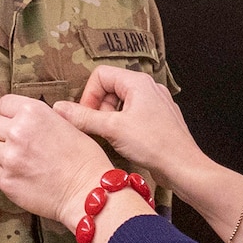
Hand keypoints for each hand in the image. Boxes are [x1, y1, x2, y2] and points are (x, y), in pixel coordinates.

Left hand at [0, 95, 111, 227]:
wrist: (89, 193)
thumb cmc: (86, 159)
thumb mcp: (68, 124)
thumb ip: (42, 118)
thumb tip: (26, 117)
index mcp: (33, 112)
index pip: (3, 103)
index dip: (10, 113)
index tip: (16, 120)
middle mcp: (17, 131)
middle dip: (2, 131)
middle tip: (18, 142)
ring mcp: (8, 157)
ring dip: (4, 152)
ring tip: (24, 160)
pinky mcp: (5, 180)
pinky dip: (8, 171)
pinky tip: (26, 175)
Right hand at [53, 66, 206, 194]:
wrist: (183, 166)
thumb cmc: (154, 144)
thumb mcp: (112, 129)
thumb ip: (83, 117)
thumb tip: (59, 108)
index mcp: (138, 82)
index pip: (101, 75)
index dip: (89, 95)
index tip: (86, 117)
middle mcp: (148, 87)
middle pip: (110, 88)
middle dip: (98, 107)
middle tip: (97, 128)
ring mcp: (156, 103)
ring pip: (121, 102)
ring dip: (110, 118)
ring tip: (111, 137)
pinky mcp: (159, 119)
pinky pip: (133, 114)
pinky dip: (123, 125)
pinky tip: (124, 142)